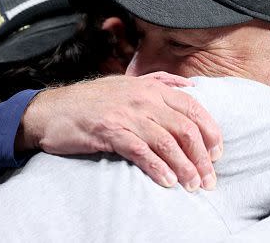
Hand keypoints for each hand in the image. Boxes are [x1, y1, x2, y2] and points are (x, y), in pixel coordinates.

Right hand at [15, 72, 222, 190]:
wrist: (52, 109)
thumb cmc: (92, 100)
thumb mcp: (127, 83)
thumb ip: (159, 82)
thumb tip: (189, 86)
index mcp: (151, 87)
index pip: (192, 107)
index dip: (210, 131)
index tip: (217, 153)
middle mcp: (143, 98)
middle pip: (185, 128)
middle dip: (202, 157)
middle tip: (209, 179)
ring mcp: (126, 114)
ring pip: (167, 142)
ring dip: (184, 167)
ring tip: (194, 185)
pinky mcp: (109, 130)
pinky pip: (141, 151)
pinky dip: (157, 168)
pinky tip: (167, 181)